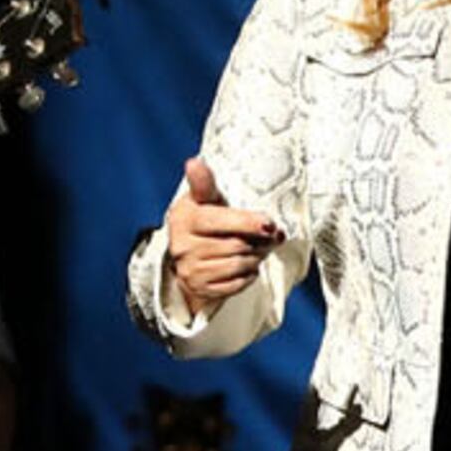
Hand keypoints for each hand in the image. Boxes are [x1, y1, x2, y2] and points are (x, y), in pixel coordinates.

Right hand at [162, 155, 284, 314]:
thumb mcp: (206, 199)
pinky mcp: (199, 288)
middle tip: (269, 236)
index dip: (246, 222)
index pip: (218, 219)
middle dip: (259, 241)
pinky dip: (248, 276)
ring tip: (255, 250)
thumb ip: (204, 183)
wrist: (193, 258)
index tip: (270, 224)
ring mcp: (188, 269)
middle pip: (236, 245)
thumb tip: (194, 163)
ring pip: (239, 265)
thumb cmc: (207, 220)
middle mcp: (181, 245)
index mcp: (183, 217)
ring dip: (255, 258)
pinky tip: (246, 267)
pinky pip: (237, 284)